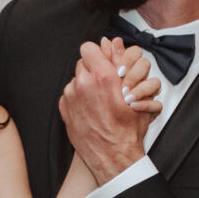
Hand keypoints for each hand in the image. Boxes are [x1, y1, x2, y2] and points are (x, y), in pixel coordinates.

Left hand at [60, 41, 151, 183]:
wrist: (113, 155)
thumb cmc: (127, 128)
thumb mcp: (134, 91)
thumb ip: (119, 62)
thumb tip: (110, 42)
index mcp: (102, 76)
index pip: (89, 48)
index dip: (98, 53)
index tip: (103, 61)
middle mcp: (83, 84)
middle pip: (82, 63)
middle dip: (93, 69)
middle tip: (104, 82)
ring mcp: (71, 97)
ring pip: (75, 78)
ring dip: (85, 83)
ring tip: (98, 98)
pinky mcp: (64, 108)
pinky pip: (69, 94)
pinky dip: (78, 97)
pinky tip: (90, 108)